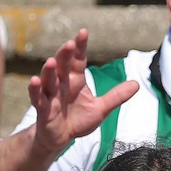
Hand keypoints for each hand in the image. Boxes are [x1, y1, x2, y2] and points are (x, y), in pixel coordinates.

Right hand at [26, 30, 139, 153]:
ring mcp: (50, 95)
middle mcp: (62, 84)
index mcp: (75, 80)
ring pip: (48, 79)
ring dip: (49, 71)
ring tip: (51, 61)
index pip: (78, 60)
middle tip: (70, 44)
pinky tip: (34, 81)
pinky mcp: (43, 109)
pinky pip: (38, 98)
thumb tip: (137, 84)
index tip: (83, 32)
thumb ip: (116, 96)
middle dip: (65, 54)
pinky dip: (34, 90)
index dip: (80, 47)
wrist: (62, 138)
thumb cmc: (78, 119)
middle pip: (62, 65)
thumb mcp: (101, 109)